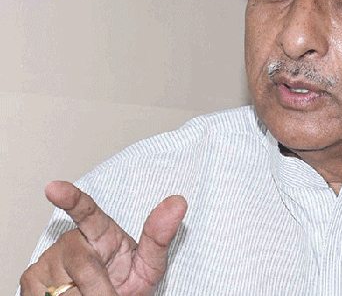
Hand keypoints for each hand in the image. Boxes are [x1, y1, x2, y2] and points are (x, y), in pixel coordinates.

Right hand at [20, 181, 186, 295]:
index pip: (86, 210)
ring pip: (64, 288)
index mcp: (101, 231)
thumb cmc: (128, 280)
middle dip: (101, 291)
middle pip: (84, 267)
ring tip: (92, 295)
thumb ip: (160, 236)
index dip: (70, 198)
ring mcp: (49, 259)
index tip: (54, 188)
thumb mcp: (150, 263)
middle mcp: (72, 240)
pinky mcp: (30, 279)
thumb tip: (178, 203)